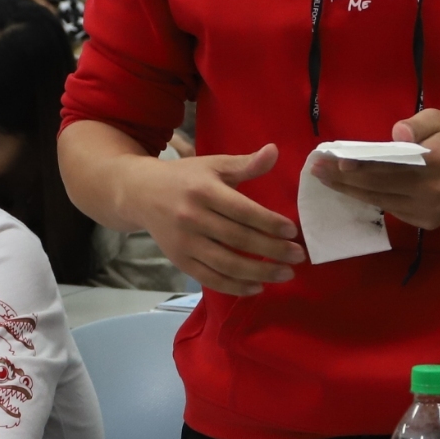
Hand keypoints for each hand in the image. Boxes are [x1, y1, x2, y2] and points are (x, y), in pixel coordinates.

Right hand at [121, 145, 304, 296]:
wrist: (141, 193)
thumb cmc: (185, 178)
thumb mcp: (213, 165)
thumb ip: (244, 164)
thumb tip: (274, 151)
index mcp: (203, 190)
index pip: (243, 211)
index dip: (269, 223)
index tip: (292, 231)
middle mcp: (192, 218)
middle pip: (238, 240)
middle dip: (272, 251)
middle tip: (298, 256)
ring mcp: (184, 242)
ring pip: (226, 264)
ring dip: (259, 273)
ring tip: (285, 274)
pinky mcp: (179, 261)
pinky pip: (210, 279)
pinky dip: (235, 287)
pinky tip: (257, 286)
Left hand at [313, 110, 439, 230]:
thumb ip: (417, 124)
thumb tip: (396, 135)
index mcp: (438, 160)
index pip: (392, 165)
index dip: (362, 164)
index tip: (336, 159)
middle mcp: (433, 190)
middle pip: (380, 186)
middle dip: (345, 177)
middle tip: (317, 168)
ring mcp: (430, 211)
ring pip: (381, 200)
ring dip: (350, 190)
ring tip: (325, 178)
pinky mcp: (427, 222)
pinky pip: (390, 208)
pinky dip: (369, 198)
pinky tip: (350, 188)